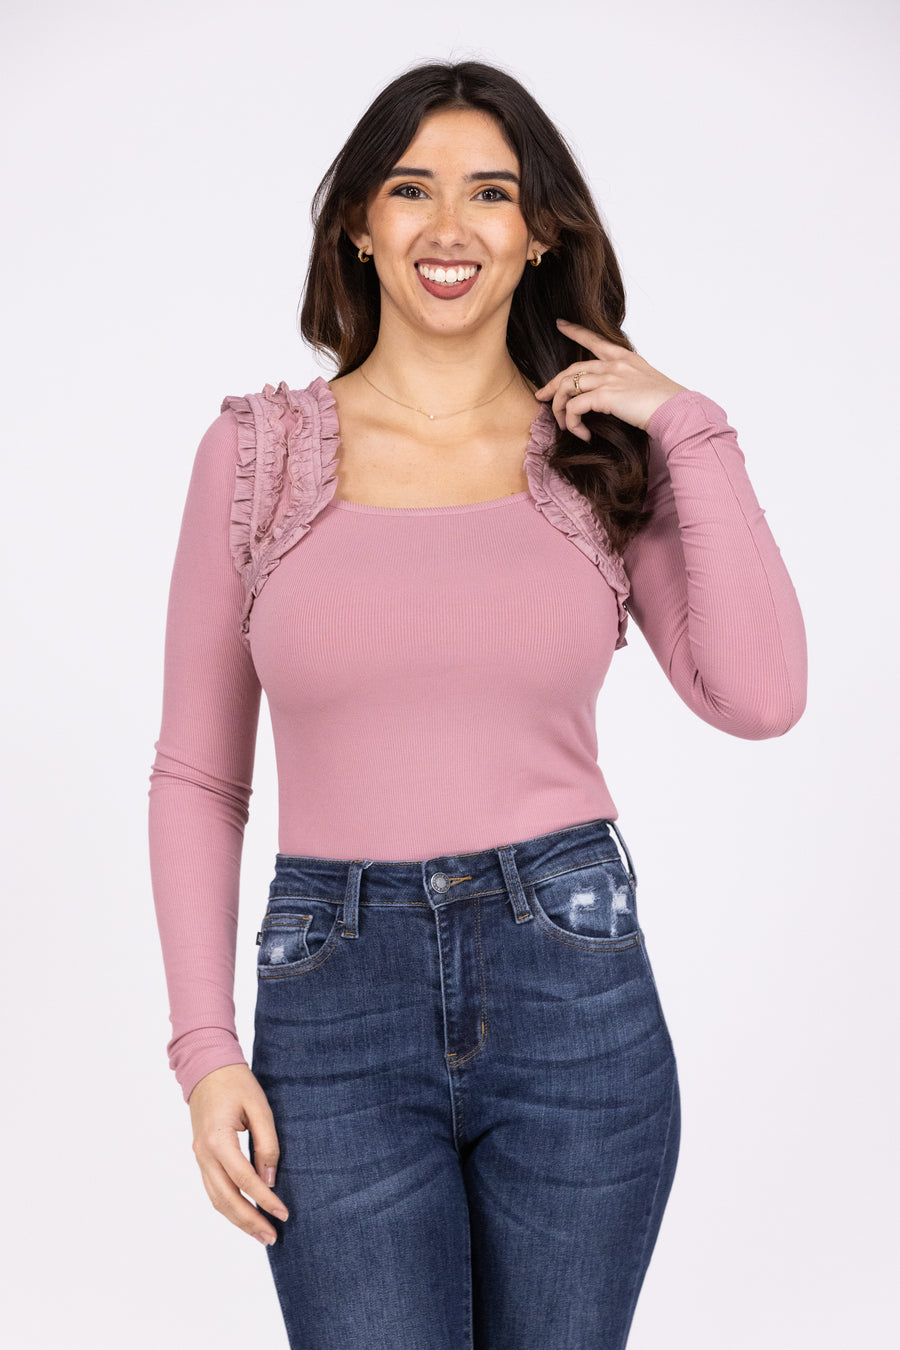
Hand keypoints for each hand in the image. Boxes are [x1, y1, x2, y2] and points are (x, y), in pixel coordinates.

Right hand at [188, 1063, 288, 1246]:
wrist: (207, 1068)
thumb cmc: (236, 1083)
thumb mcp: (259, 1108)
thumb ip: (267, 1144)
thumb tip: (270, 1181)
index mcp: (218, 1140)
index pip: (244, 1179)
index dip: (264, 1200)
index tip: (283, 1214)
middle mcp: (204, 1154)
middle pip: (226, 1199)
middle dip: (249, 1222)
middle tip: (272, 1238)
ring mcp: (199, 1157)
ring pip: (216, 1199)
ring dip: (238, 1220)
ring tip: (261, 1234)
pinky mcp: (201, 1157)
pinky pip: (213, 1189)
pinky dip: (228, 1206)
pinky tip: (244, 1215)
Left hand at [534, 318, 687, 437]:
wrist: (678, 411)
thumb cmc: (667, 405)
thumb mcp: (647, 386)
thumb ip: (628, 385)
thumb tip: (614, 399)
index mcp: (625, 359)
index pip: (595, 340)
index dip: (575, 332)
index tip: (560, 324)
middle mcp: (614, 365)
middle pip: (571, 369)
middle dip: (552, 385)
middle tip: (542, 396)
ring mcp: (609, 378)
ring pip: (567, 387)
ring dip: (560, 409)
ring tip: (564, 425)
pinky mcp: (605, 396)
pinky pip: (575, 407)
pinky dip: (573, 423)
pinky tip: (582, 435)